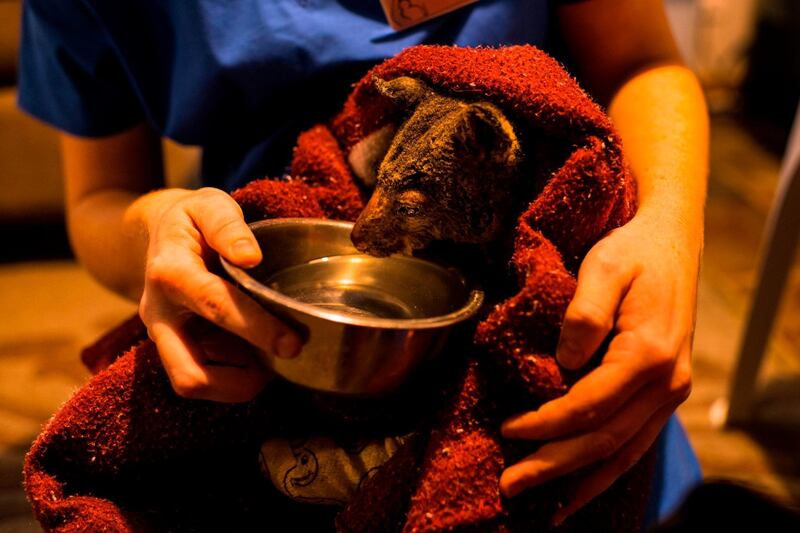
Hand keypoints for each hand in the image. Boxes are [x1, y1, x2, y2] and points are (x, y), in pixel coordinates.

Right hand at [138, 187, 302, 402]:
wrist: (160, 234)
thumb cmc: (193, 220)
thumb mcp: (208, 205)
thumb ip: (228, 226)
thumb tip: (250, 257)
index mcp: (170, 274)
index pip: (216, 307)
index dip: (257, 328)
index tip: (293, 343)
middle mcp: (159, 314)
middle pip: (189, 374)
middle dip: (238, 383)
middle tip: (281, 365)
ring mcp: (163, 336)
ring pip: (192, 384)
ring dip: (236, 384)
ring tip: (270, 359)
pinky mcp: (173, 348)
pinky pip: (201, 376)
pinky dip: (232, 376)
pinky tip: (255, 354)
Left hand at [498, 208, 697, 523]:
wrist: (671, 245)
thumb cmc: (633, 253)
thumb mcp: (604, 266)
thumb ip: (585, 312)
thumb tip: (564, 361)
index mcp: (649, 353)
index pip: (590, 405)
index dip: (546, 424)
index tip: (508, 430)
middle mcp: (667, 383)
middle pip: (605, 439)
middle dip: (554, 465)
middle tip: (510, 486)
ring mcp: (670, 393)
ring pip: (623, 452)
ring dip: (579, 480)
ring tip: (543, 507)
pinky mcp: (663, 395)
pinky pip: (634, 444)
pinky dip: (606, 471)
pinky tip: (580, 488)